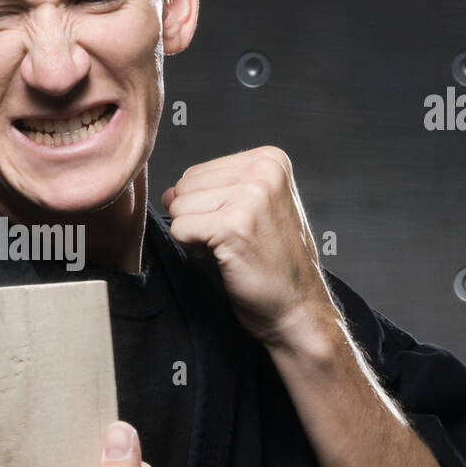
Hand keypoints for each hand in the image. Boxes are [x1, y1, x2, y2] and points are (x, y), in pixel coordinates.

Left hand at [161, 146, 337, 348]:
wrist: (297, 307)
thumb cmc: (273, 262)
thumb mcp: (251, 208)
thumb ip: (210, 191)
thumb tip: (168, 192)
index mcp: (270, 159)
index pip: (197, 172)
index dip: (207, 206)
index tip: (241, 225)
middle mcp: (263, 170)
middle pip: (185, 186)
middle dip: (199, 218)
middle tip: (236, 239)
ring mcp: (250, 196)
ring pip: (179, 206)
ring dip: (196, 234)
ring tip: (233, 247)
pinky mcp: (233, 225)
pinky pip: (179, 228)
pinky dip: (193, 248)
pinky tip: (225, 257)